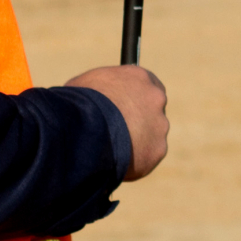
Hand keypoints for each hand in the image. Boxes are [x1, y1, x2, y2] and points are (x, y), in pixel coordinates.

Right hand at [66, 64, 168, 181]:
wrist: (86, 126)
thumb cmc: (80, 102)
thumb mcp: (87, 84)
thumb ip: (103, 89)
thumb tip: (95, 98)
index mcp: (140, 77)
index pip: (147, 86)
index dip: (135, 100)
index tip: (126, 109)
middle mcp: (156, 98)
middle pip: (152, 112)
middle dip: (138, 123)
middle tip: (118, 134)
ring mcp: (160, 124)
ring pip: (150, 137)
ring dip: (135, 144)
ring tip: (111, 150)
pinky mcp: (157, 149)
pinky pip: (147, 158)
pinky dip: (134, 162)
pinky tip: (116, 161)